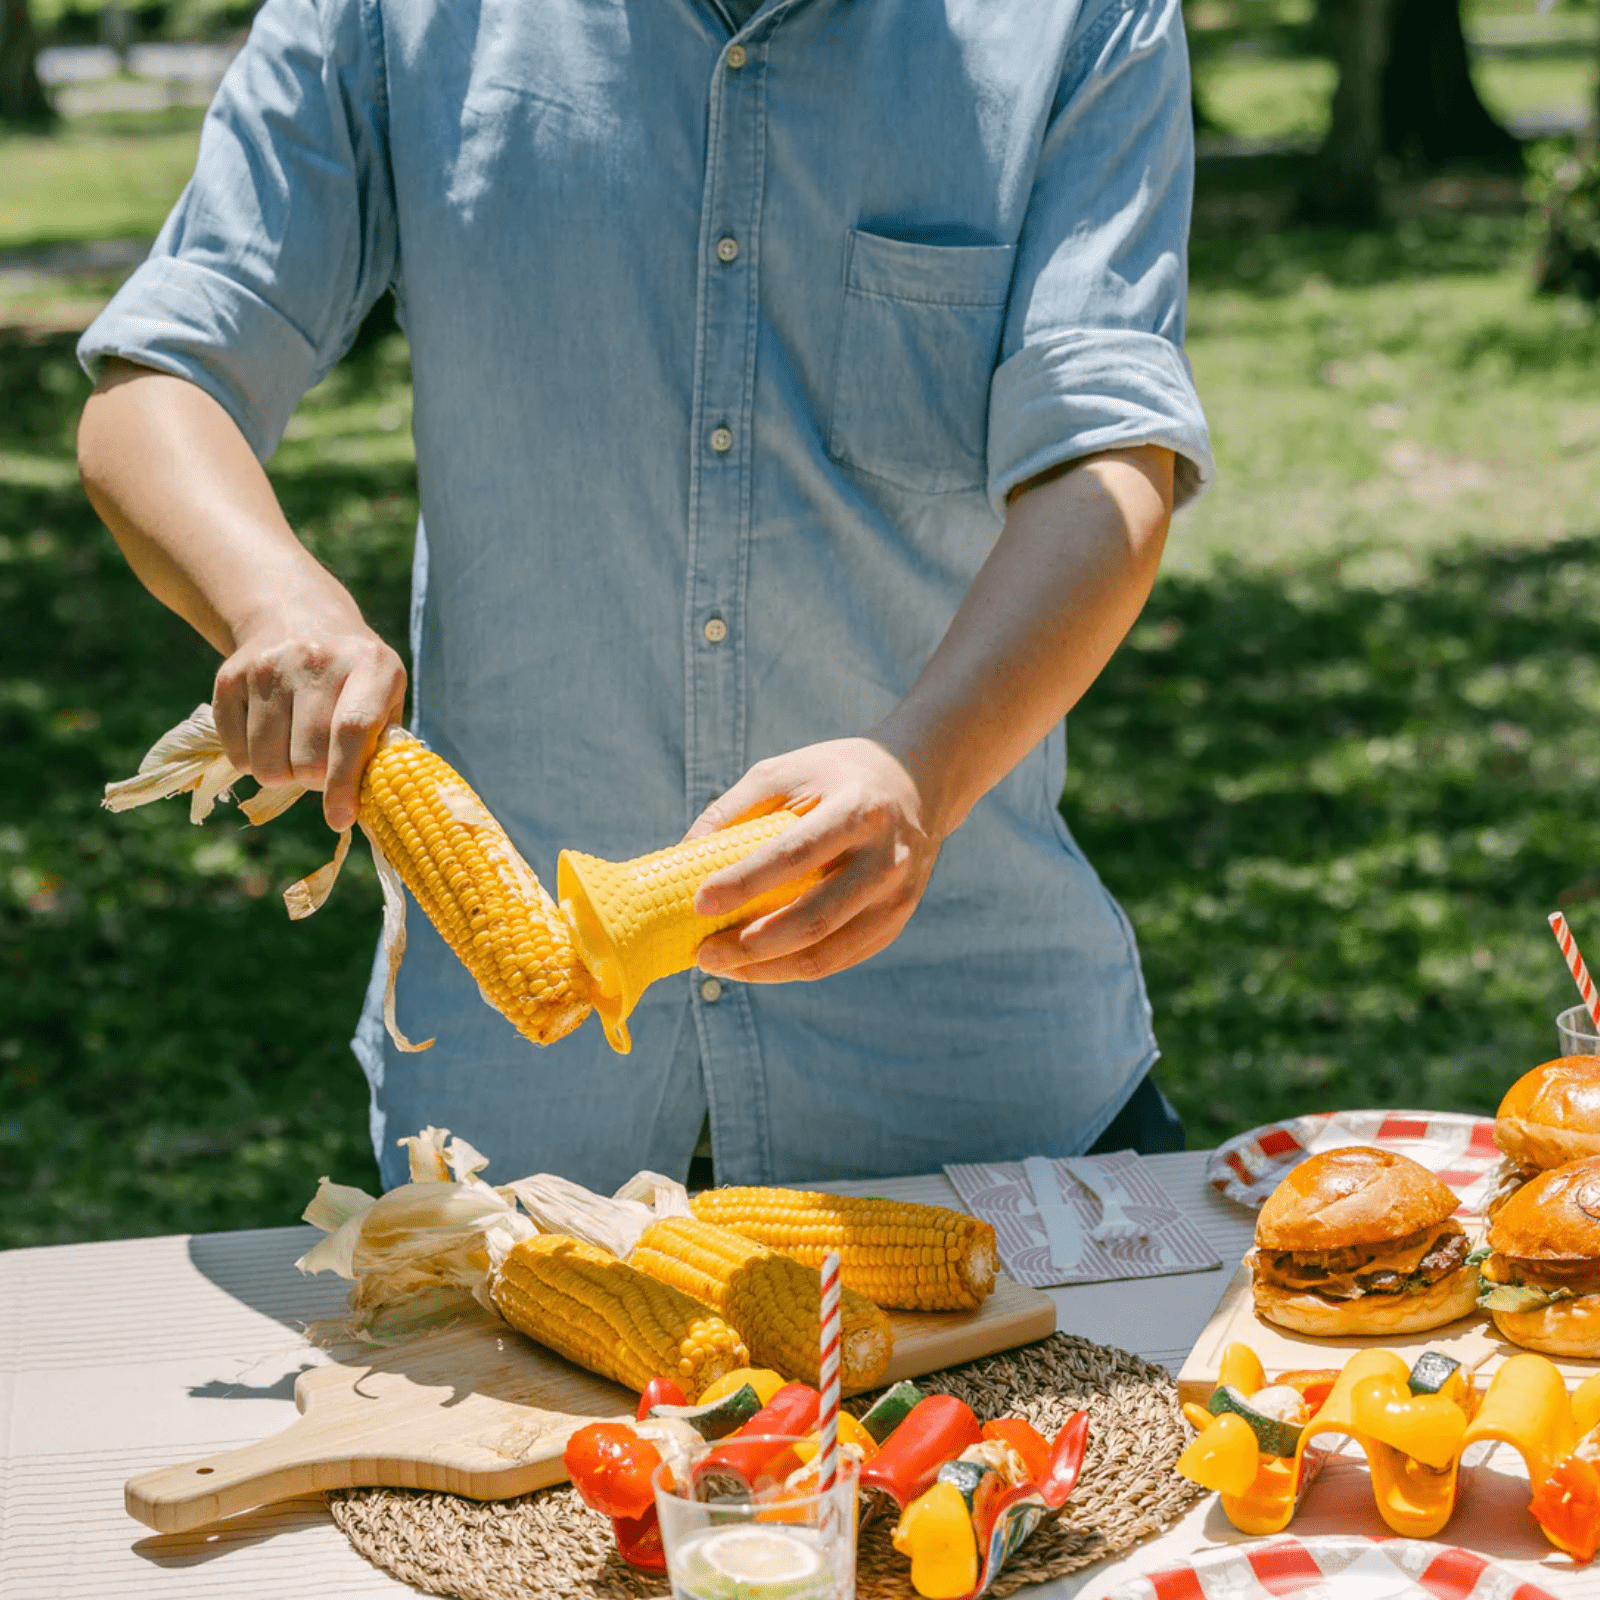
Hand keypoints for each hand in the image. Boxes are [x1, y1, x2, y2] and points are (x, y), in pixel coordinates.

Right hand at [211, 607, 406, 831]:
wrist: (297, 616)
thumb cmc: (355, 675)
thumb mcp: (386, 695)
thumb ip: (385, 747)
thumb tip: (377, 807)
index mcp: (370, 665)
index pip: (353, 731)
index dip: (345, 783)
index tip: (339, 818)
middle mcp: (316, 659)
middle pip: (307, 759)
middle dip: (315, 781)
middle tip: (323, 768)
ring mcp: (267, 667)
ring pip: (266, 765)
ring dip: (282, 774)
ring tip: (297, 750)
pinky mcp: (229, 678)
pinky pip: (236, 755)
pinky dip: (253, 761)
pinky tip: (271, 734)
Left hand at [688, 737, 941, 983]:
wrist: (918, 781)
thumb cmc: (836, 775)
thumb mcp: (784, 772)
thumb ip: (731, 809)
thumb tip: (681, 856)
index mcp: (857, 810)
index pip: (795, 855)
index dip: (745, 883)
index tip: (699, 902)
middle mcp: (886, 858)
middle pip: (814, 918)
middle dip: (751, 944)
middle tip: (703, 953)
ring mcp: (897, 896)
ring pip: (827, 953)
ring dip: (767, 969)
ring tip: (721, 966)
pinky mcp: (896, 921)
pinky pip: (839, 959)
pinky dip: (792, 969)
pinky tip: (755, 965)